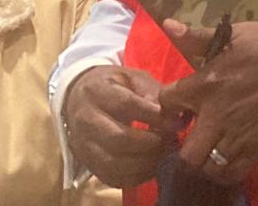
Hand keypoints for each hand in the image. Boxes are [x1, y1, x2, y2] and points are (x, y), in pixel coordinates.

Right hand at [64, 65, 181, 187]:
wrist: (79, 98)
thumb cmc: (115, 86)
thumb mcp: (133, 79)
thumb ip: (153, 94)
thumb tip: (176, 116)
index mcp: (97, 91)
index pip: (126, 105)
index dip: (154, 116)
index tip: (177, 123)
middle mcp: (86, 120)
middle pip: (119, 138)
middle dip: (152, 142)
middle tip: (173, 140)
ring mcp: (84, 145)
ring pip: (115, 163)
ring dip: (146, 162)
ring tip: (166, 153)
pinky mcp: (89, 165)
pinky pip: (114, 178)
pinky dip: (138, 176)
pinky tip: (154, 164)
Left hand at [158, 20, 257, 184]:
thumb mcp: (235, 34)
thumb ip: (198, 36)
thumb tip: (168, 26)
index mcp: (205, 85)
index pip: (166, 102)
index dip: (166, 105)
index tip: (175, 105)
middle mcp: (215, 116)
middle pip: (184, 151)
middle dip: (182, 146)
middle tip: (190, 136)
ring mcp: (236, 137)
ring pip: (206, 167)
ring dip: (203, 160)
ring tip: (207, 149)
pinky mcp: (257, 150)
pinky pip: (232, 173)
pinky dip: (225, 171)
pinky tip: (227, 159)